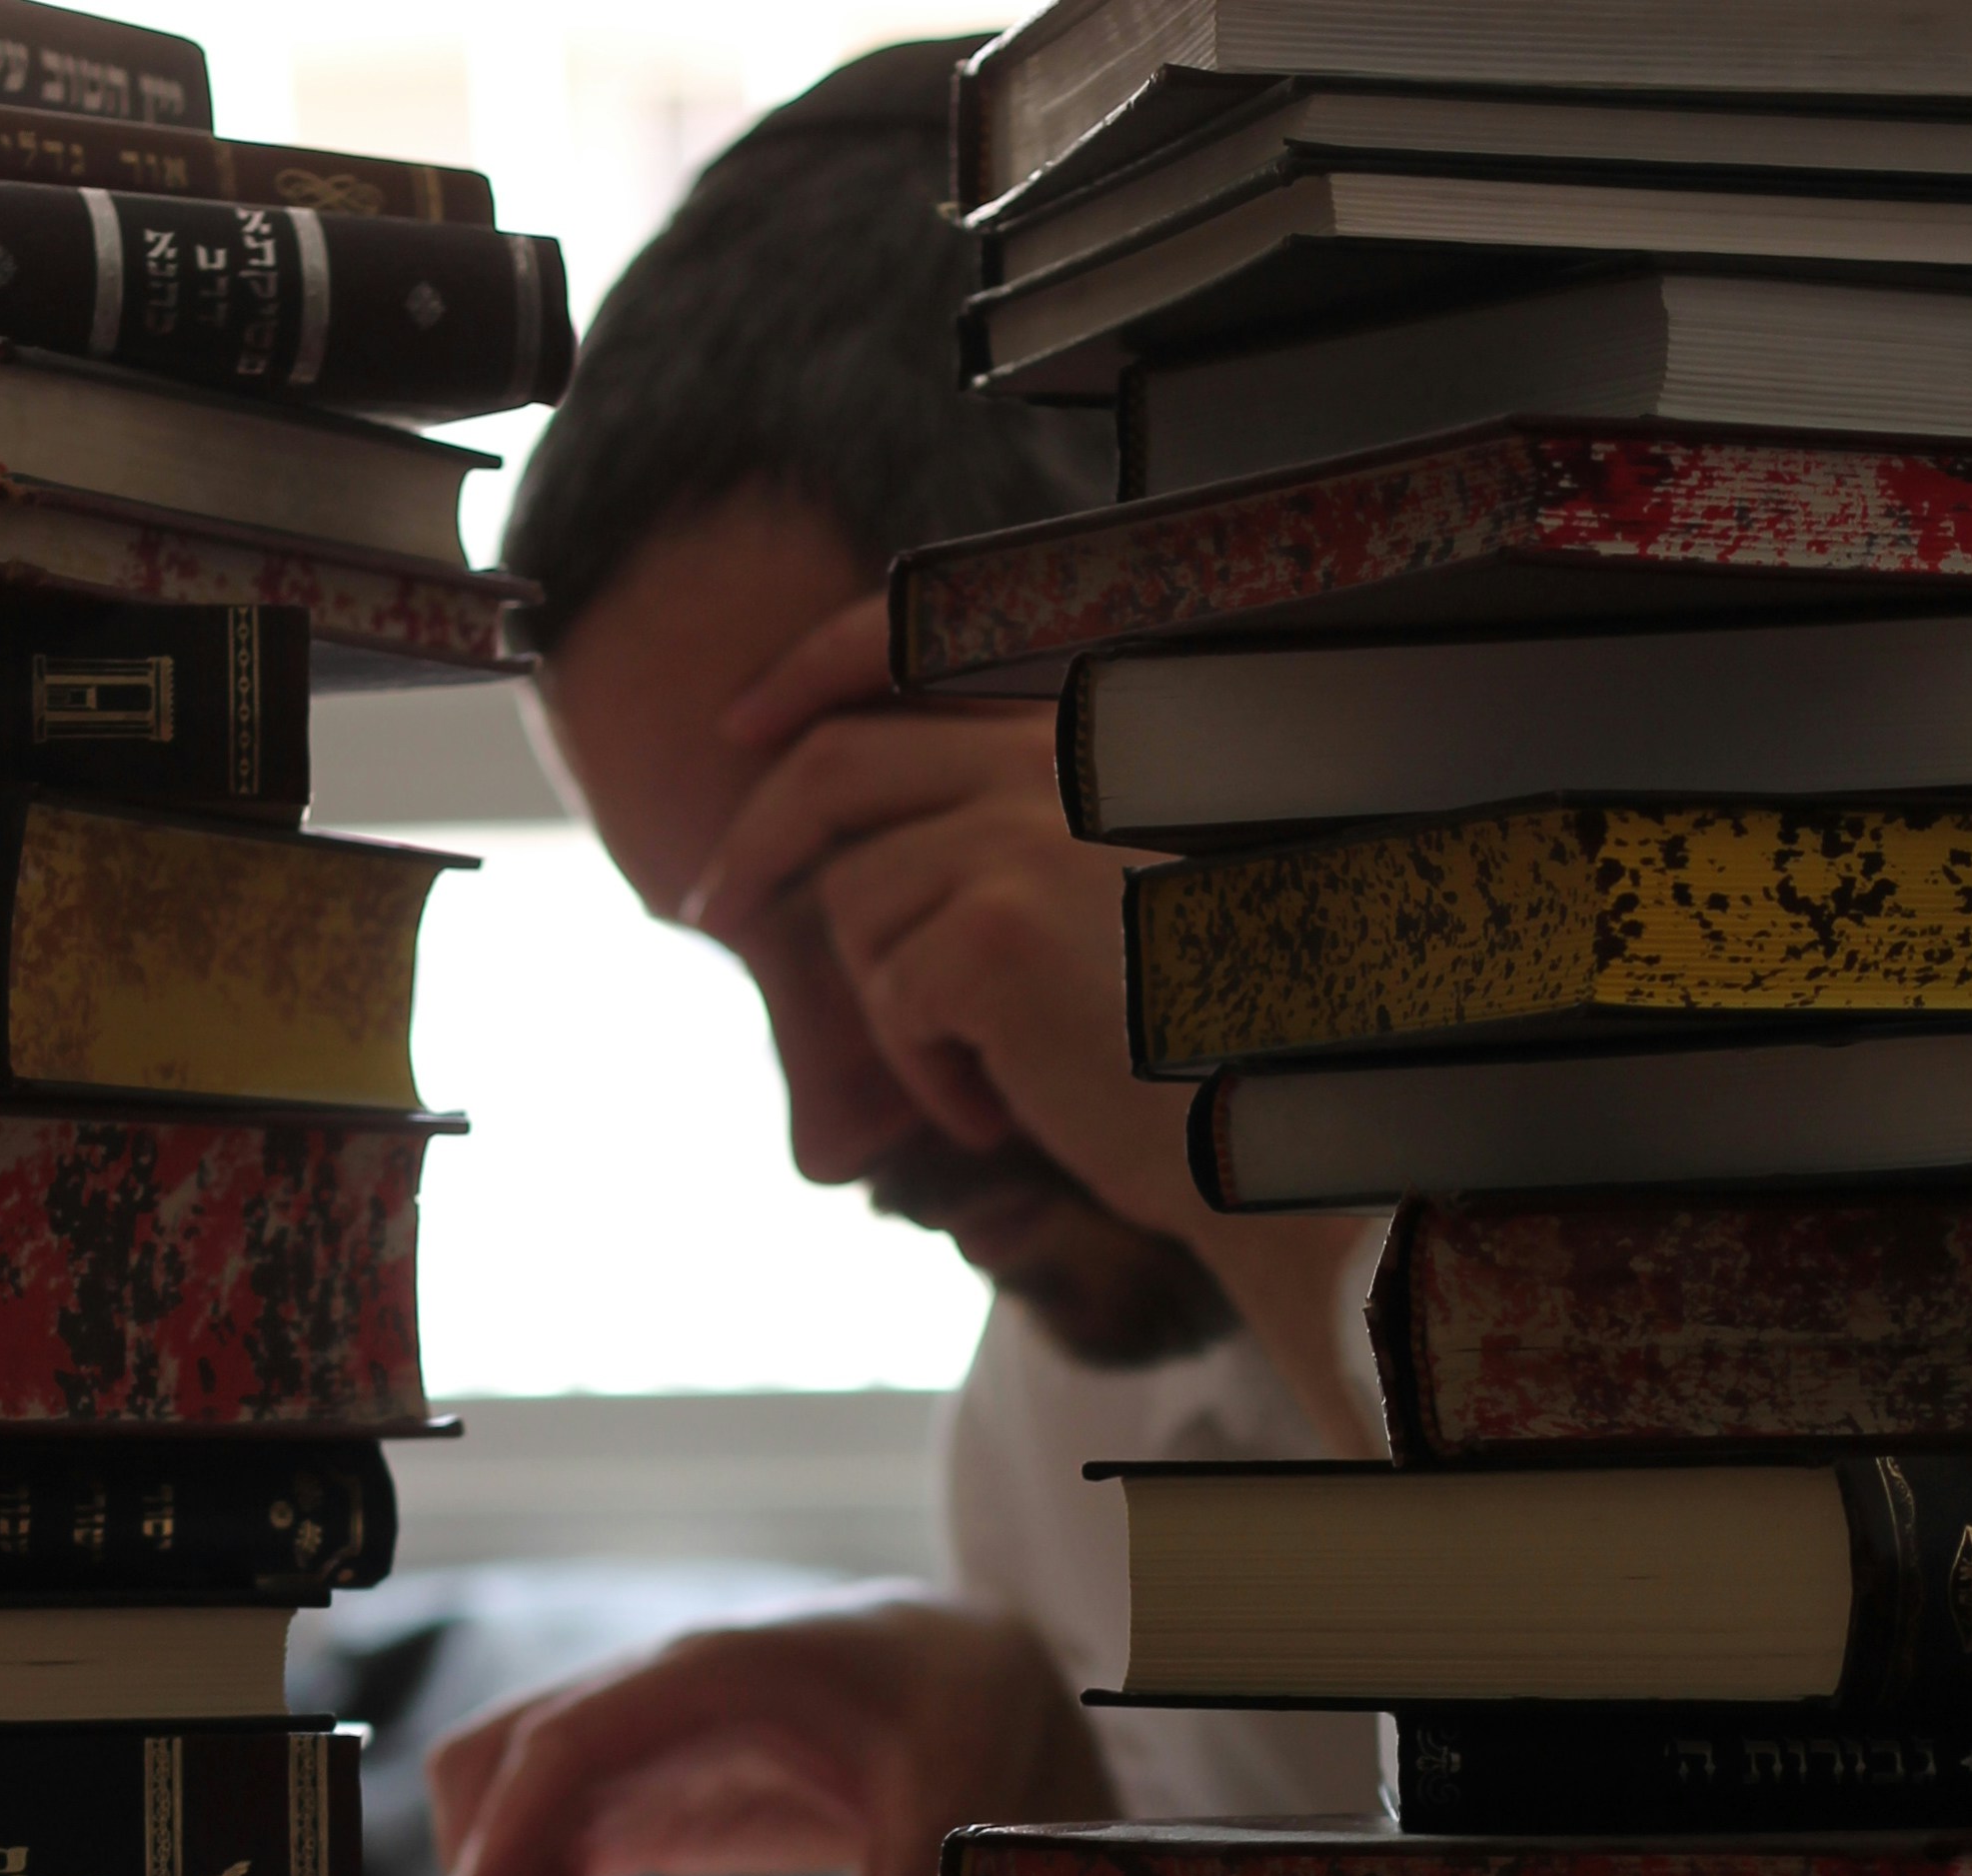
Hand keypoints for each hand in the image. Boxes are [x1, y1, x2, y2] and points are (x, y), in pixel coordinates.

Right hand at [427, 1590, 1107, 1875]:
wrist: (966, 1671)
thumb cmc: (956, 1713)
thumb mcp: (951, 1797)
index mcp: (712, 1677)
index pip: (564, 1741)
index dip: (506, 1830)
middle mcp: (649, 1699)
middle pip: (493, 1761)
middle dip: (482, 1865)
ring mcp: (637, 1743)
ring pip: (502, 1798)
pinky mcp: (644, 1789)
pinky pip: (542, 1833)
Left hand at [692, 593, 1387, 1460]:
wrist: (1263, 1138)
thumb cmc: (1187, 1041)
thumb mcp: (1097, 898)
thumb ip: (995, 832)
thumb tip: (837, 838)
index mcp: (1086, 730)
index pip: (915, 641)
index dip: (809, 668)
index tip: (742, 723)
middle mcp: (1056, 760)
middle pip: (836, 766)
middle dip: (753, 838)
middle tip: (708, 906)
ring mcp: (1022, 838)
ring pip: (855, 905)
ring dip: (887, 1007)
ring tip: (976, 1073)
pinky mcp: (994, 934)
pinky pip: (888, 996)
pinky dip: (923, 1073)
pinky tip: (998, 1112)